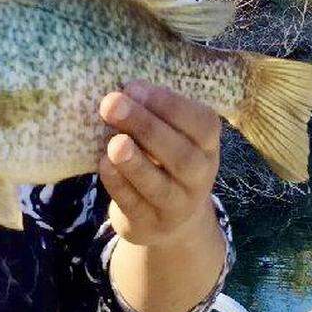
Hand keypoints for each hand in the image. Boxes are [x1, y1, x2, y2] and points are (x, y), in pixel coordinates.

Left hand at [98, 80, 221, 248]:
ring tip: (114, 142)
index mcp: (207, 145)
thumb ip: (152, 113)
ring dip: (135, 162)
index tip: (134, 86)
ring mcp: (177, 206)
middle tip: (112, 104)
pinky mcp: (150, 225)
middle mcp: (199, 176)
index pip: (202, 124)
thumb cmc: (162, 157)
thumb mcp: (170, 134)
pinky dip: (119, 185)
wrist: (169, 218)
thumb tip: (122, 90)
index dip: (170, 104)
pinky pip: (135, 205)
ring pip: (160, 186)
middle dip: (145, 126)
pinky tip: (104, 165)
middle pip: (181, 155)